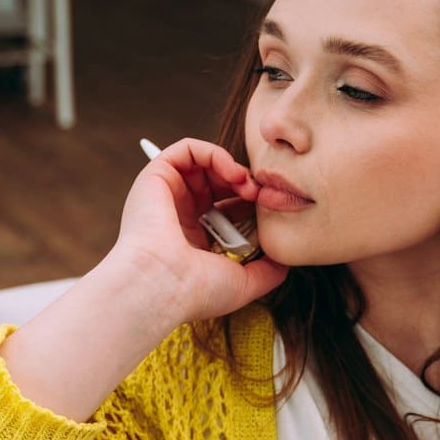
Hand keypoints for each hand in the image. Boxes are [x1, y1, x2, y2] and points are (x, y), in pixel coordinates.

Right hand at [106, 137, 288, 330]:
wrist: (162, 285)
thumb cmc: (196, 290)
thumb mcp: (243, 283)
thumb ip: (267, 272)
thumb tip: (284, 262)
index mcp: (192, 238)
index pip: (224, 207)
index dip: (248, 202)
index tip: (266, 208)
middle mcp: (177, 214)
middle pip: (216, 182)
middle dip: (243, 183)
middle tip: (260, 194)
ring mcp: (165, 195)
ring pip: (202, 163)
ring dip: (231, 166)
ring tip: (246, 183)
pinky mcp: (155, 177)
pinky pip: (186, 149)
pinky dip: (213, 152)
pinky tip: (231, 171)